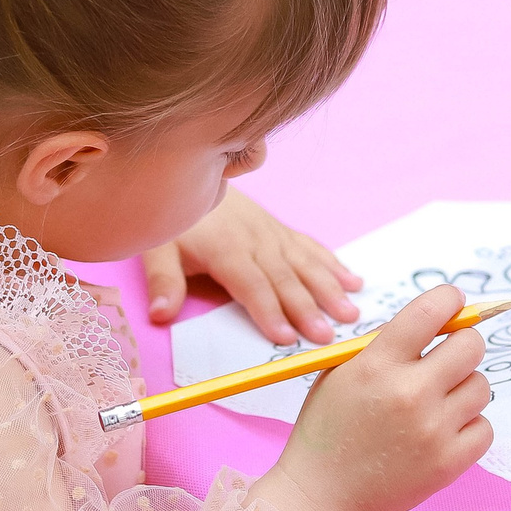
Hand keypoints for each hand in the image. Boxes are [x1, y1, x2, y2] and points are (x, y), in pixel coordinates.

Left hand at [142, 188, 359, 344]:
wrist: (193, 173)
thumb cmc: (175, 219)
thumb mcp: (157, 247)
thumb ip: (163, 281)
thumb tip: (161, 314)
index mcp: (225, 248)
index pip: (251, 284)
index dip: (269, 311)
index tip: (285, 337)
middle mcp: (255, 240)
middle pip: (284, 278)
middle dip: (307, 308)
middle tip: (327, 336)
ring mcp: (272, 233)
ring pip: (305, 263)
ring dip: (329, 289)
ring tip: (350, 313)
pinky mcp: (281, 230)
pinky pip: (310, 247)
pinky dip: (333, 264)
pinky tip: (353, 281)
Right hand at [253, 285, 493, 510]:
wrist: (323, 495)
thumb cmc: (330, 430)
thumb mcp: (340, 373)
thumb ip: (385, 345)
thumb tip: (437, 321)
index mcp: (377, 364)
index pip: (431, 311)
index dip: (450, 300)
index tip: (453, 304)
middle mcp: (409, 393)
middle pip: (471, 345)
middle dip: (461, 345)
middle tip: (446, 358)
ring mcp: (433, 430)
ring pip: (481, 385)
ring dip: (462, 388)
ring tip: (435, 403)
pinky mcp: (450, 462)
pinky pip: (484, 426)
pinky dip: (468, 426)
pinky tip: (441, 431)